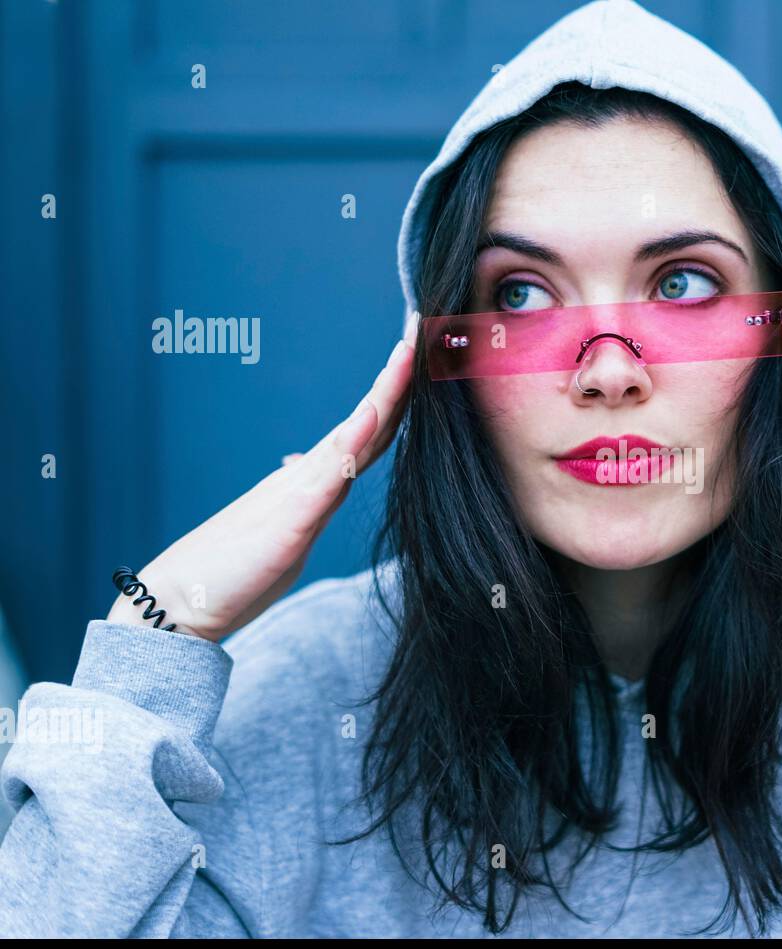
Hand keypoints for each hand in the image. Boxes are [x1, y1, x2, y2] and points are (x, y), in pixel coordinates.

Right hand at [107, 313, 418, 639]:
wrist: (177, 603)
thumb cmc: (231, 573)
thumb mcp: (285, 533)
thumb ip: (306, 502)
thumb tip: (318, 473)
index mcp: (313, 484)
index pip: (368, 434)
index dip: (398, 398)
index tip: (419, 359)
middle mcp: (308, 479)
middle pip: (367, 423)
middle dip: (399, 380)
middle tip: (422, 331)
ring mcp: (298, 496)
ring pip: (351, 437)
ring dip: (382, 396)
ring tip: (406, 354)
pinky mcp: (288, 523)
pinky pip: (326, 478)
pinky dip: (350, 444)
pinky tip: (370, 414)